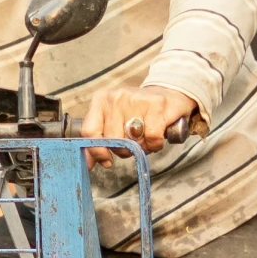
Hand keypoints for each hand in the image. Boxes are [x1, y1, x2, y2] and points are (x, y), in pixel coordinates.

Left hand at [80, 84, 198, 162]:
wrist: (169, 93)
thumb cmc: (138, 112)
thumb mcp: (114, 121)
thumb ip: (98, 141)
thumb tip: (87, 165)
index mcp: (101, 100)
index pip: (89, 131)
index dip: (98, 151)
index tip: (107, 160)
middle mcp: (116, 97)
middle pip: (113, 140)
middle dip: (125, 150)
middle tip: (134, 142)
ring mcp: (136, 99)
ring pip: (132, 141)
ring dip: (142, 147)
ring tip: (146, 136)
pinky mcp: (157, 105)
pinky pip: (152, 138)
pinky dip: (155, 144)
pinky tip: (157, 136)